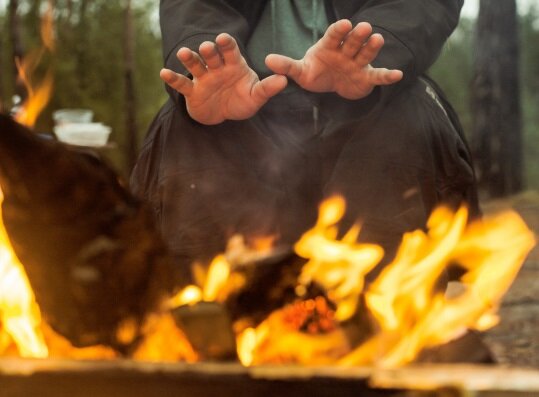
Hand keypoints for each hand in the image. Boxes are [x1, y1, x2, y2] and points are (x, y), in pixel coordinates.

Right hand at [160, 33, 287, 124]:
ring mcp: (203, 78)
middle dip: (208, 50)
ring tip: (184, 53)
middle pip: (211, 55)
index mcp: (233, 65)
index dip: (226, 44)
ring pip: (195, 65)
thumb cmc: (241, 101)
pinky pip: (182, 84)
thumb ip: (268, 88)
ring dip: (189, 58)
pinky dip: (173, 79)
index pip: (230, 50)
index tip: (223, 39)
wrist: (224, 115)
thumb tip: (284, 80)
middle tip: (207, 47)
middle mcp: (216, 68)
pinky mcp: (192, 92)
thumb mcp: (256, 97)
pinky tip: (164, 73)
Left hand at [265, 20, 402, 99]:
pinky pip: (378, 75)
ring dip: (371, 48)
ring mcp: (357, 63)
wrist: (332, 84)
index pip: (333, 36)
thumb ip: (287, 66)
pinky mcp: (367, 76)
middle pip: (351, 42)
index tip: (343, 24)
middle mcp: (345, 51)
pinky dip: (387, 76)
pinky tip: (398, 74)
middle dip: (357, 36)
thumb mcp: (301, 71)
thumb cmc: (316, 73)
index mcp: (329, 46)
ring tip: (377, 40)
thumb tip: (267, 60)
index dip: (338, 31)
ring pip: (365, 54)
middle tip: (363, 27)